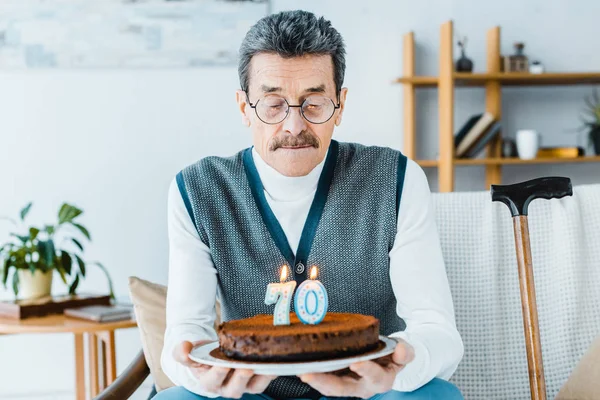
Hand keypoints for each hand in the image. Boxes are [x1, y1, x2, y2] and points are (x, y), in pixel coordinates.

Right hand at [173, 341, 276, 398]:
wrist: (214, 354)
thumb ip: (182, 352)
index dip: (217, 374)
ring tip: (265, 366)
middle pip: (234, 389)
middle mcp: (226, 387)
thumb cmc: (201, 354)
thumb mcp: (189, 352)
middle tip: (246, 368)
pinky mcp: (256, 379)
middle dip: (241, 379)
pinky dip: (271, 372)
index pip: (212, 381)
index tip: (223, 365)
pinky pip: (266, 379)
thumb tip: (184, 348)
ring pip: (253, 387)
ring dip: (261, 378)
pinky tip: (276, 362)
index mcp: (208, 382)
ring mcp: (243, 385)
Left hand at [299, 339, 413, 398]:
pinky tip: (300, 365)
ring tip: (300, 370)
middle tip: (308, 374)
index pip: (374, 377)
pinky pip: (324, 379)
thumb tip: (401, 351)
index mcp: (381, 380)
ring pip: (329, 387)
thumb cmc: (393, 354)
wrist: (387, 358)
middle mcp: (362, 386)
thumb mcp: (404, 351)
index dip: (366, 370)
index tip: (356, 363)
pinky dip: (313, 373)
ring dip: (314, 380)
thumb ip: (405, 352)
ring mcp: (348, 384)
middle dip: (325, 382)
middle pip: (342, 388)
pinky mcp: (337, 378)